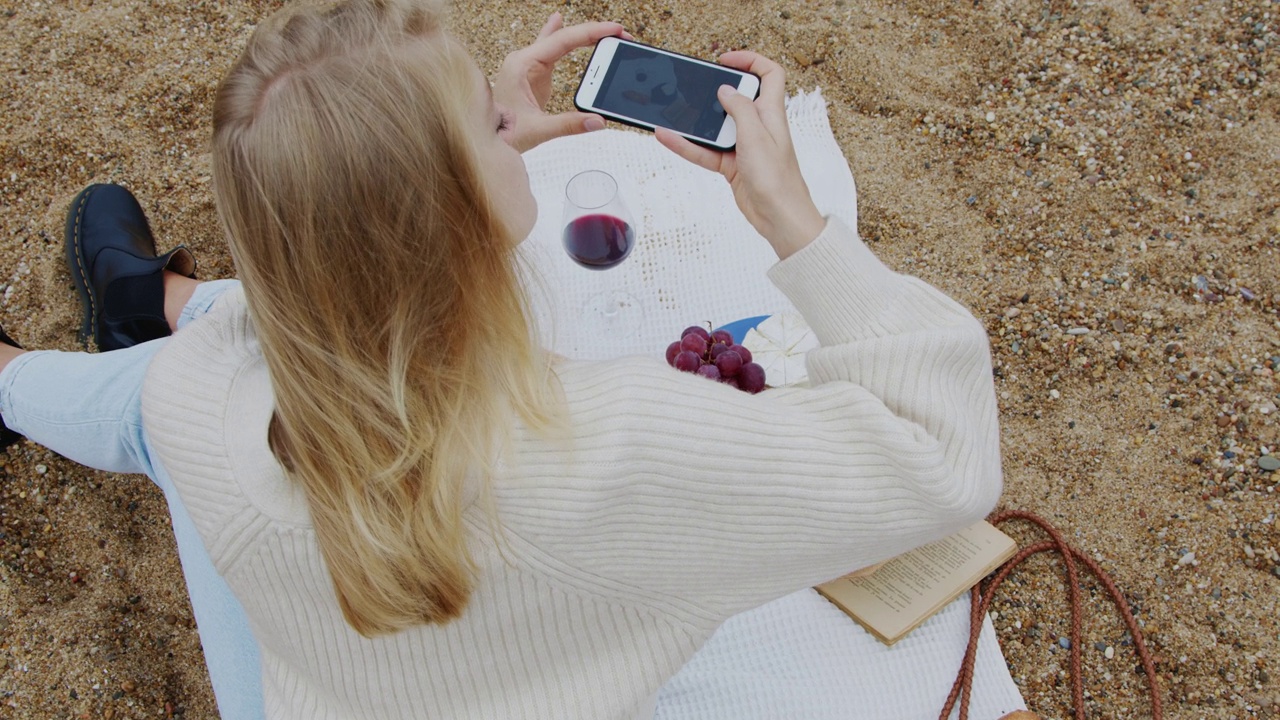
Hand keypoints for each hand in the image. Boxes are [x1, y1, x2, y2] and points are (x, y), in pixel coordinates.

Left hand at [493, 14, 630, 152]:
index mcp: (522, 64)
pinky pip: (550, 51)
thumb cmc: (501, 134)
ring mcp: (528, 66)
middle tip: (619, 33)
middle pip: (563, 37)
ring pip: (558, 42)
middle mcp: (524, 60)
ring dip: (582, 37)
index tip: (614, 29)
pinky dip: (559, 39)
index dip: (591, 33)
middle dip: (592, 34)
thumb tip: (598, 120)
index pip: (562, 41)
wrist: (485, 140)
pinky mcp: (532, 76)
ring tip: (604, 29)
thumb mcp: (537, 130)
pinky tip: (558, 20)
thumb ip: (568, 124)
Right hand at [655, 51, 823, 259]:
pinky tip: (669, 137)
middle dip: (715, 90)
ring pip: (715, 126)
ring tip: (672, 111)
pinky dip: (687, 145)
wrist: (779, 216)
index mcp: (771, 113)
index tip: (725, 61)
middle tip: (694, 86)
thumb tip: (726, 89)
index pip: (769, 75)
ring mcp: (744, 146)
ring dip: (695, 120)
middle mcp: (758, 126)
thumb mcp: (756, 136)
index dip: (750, 61)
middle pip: (736, 98)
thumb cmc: (777, 179)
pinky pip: (705, 151)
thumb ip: (740, 109)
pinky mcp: (732, 165)